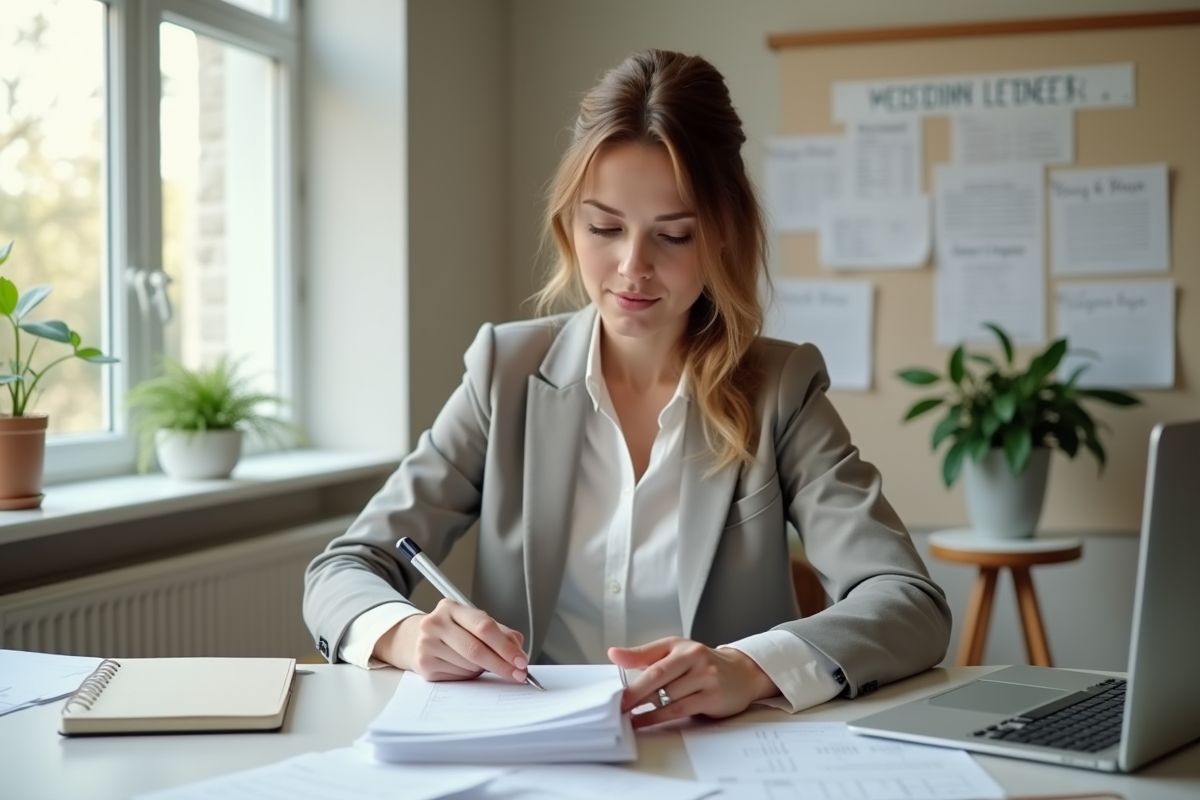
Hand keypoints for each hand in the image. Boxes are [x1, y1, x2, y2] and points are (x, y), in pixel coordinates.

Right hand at [373, 599, 528, 683]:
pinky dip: (469, 676)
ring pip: (469, 666)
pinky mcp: (424, 665)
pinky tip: (464, 668)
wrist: (415, 639)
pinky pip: (458, 677)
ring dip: (483, 670)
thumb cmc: (453, 632)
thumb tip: (518, 650)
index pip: (484, 627)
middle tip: (518, 674)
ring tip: (480, 664)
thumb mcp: (474, 624)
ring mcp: (427, 644)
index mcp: (451, 608)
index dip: (505, 646)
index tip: (521, 661)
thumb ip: (501, 634)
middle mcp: (435, 623)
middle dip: (502, 665)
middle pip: (476, 649)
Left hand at [608, 637, 777, 728]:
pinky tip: (645, 721)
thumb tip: (614, 654)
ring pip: (669, 695)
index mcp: (682, 646)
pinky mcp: (712, 697)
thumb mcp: (674, 651)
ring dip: (645, 708)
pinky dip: (659, 717)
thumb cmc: (702, 664)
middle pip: (659, 677)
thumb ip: (645, 655)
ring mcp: (706, 677)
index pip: (652, 659)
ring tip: (627, 716)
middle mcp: (695, 658)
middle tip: (617, 706)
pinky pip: (680, 709)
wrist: (742, 673)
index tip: (615, 687)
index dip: (630, 671)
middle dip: (635, 694)